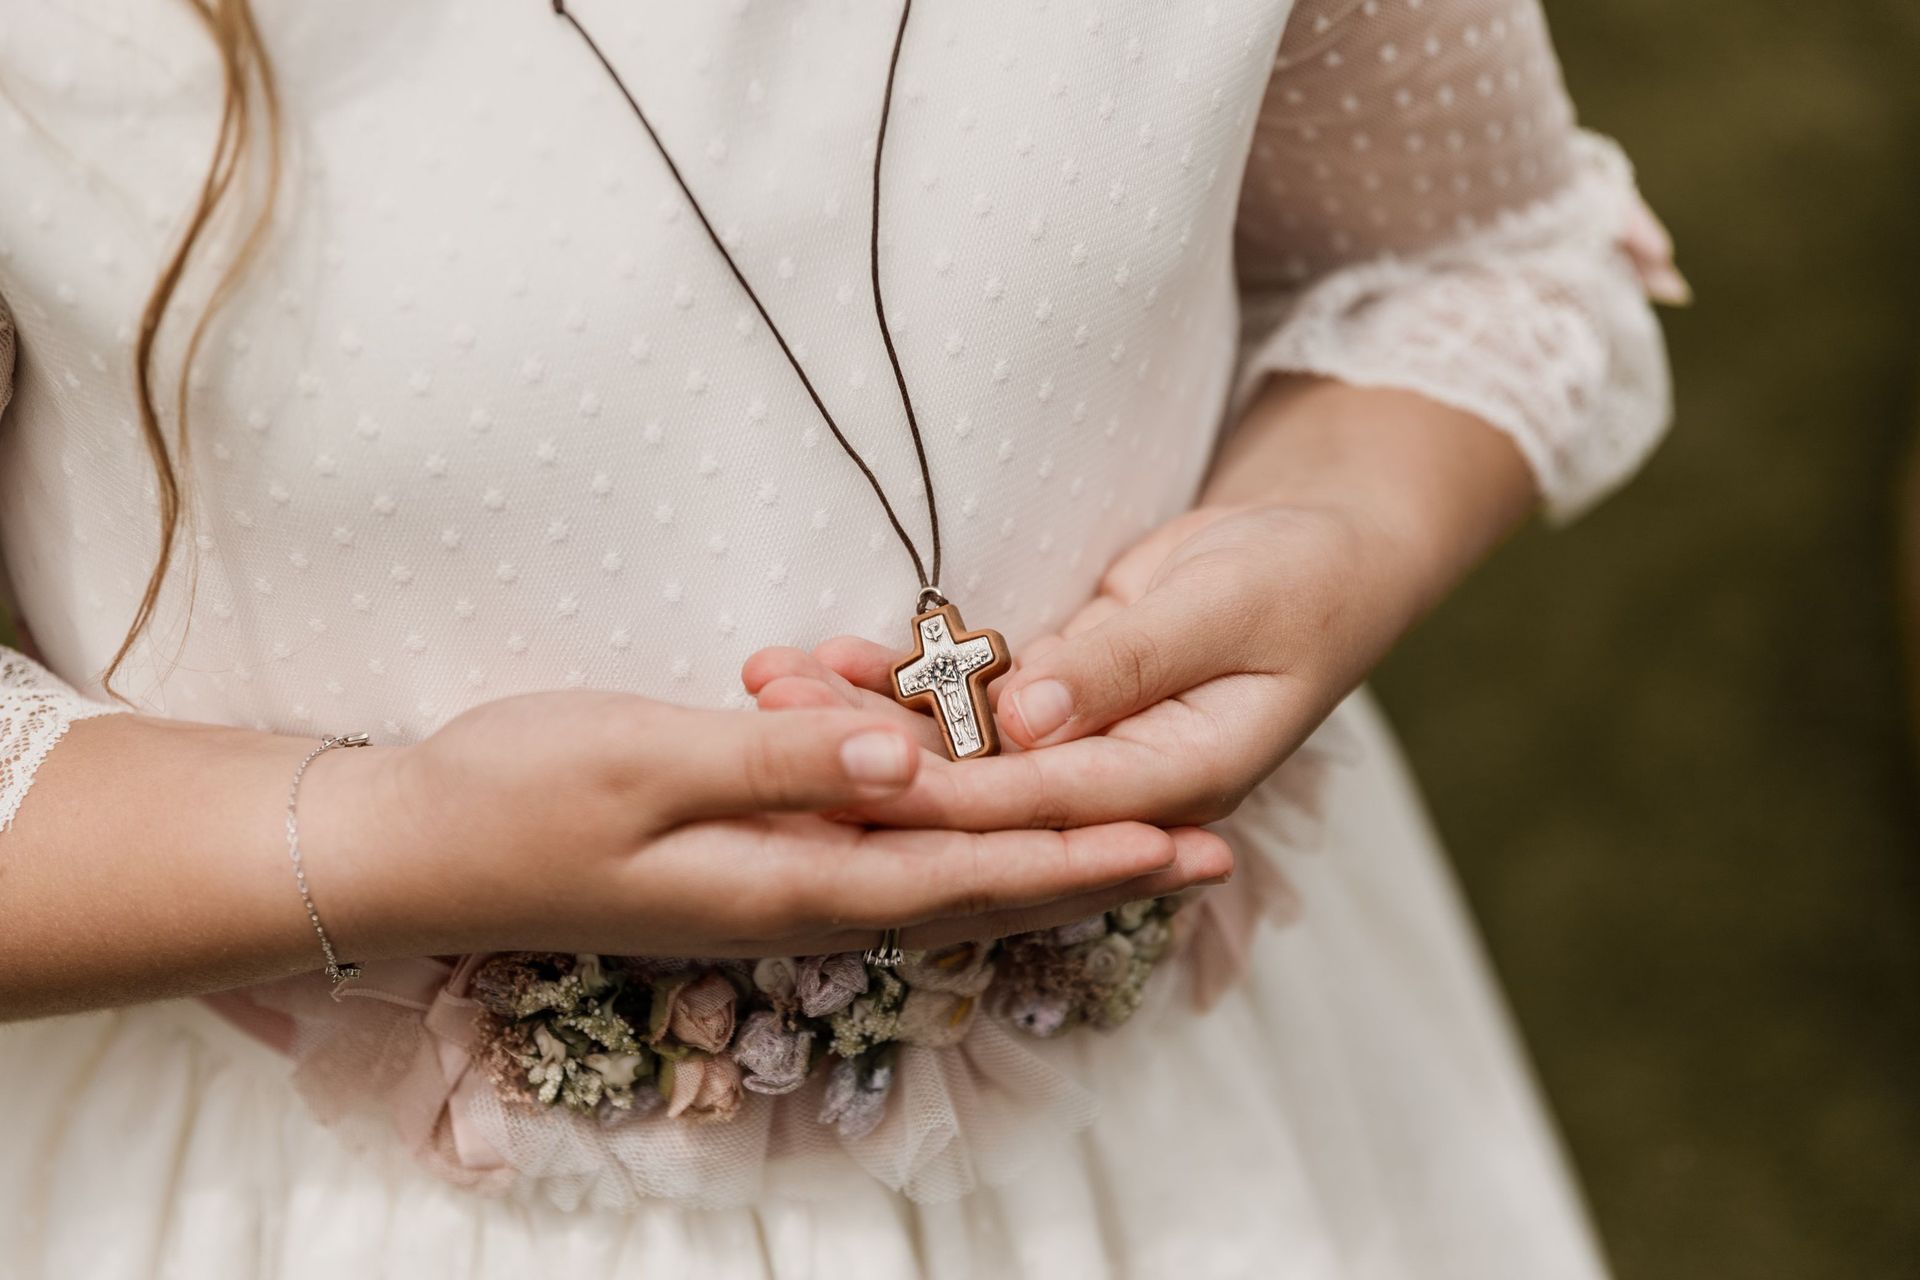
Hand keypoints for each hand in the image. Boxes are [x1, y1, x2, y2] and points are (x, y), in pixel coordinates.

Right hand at [312, 689, 1231, 962]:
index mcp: (793, 878)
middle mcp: (803, 898)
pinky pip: (881, 856)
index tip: (1187, 834)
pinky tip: (980, 818)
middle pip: (982, 887)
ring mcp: (777, 889)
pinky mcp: (749, 865)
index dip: (1085, 853)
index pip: (973, 870)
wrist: (417, 850)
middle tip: (1208, 844)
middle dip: (1097, 866)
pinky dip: (953, 838)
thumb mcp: (645, 760)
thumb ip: (782, 761)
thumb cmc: (518, 796)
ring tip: (1130, 837)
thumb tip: (907, 765)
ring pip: (942, 876)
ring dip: (1039, 857)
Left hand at [746, 500, 1435, 829]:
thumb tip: (1026, 722)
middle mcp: (1120, 784)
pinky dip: (901, 685)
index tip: (851, 770)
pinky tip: (824, 661)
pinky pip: (967, 708)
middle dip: (872, 759)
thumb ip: (1125, 667)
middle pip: (980, 790)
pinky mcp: (1057, 708)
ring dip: (864, 719)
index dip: (945, 791)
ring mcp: (1085, 750)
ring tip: (770, 680)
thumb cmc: (1301, 577)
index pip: (1044, 803)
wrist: (1321, 553)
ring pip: (960, 751)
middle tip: (774, 713)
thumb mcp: (1226, 608)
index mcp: (1179, 782)